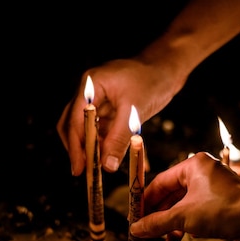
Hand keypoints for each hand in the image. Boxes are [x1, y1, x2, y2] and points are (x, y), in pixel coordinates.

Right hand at [57, 58, 183, 175]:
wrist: (166, 70)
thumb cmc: (152, 80)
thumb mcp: (134, 111)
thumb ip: (119, 138)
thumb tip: (107, 166)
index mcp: (90, 85)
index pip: (74, 119)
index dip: (75, 146)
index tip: (79, 167)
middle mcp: (89, 92)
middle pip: (72, 125)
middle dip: (77, 148)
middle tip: (83, 171)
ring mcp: (97, 101)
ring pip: (86, 130)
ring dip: (91, 148)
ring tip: (98, 168)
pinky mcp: (108, 109)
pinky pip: (101, 131)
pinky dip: (104, 145)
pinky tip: (110, 158)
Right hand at [130, 152, 239, 240]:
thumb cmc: (223, 210)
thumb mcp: (183, 217)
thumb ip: (156, 222)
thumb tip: (136, 229)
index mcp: (194, 165)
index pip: (161, 182)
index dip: (146, 201)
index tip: (135, 216)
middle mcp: (204, 173)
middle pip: (172, 195)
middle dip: (159, 215)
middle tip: (145, 231)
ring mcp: (214, 189)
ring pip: (184, 206)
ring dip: (172, 224)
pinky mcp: (223, 204)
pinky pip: (197, 213)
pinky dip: (186, 226)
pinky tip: (180, 239)